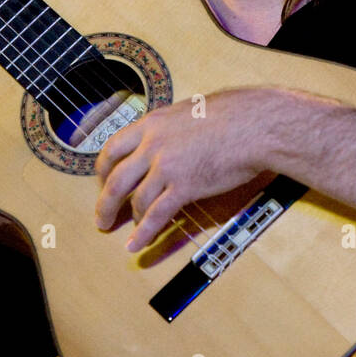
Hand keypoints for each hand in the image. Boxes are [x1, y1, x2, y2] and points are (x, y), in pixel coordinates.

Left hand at [94, 87, 279, 250]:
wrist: (253, 124)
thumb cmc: (230, 115)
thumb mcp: (187, 112)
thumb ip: (168, 129)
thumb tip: (164, 140)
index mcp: (151, 124)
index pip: (112, 149)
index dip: (103, 172)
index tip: (104, 184)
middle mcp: (152, 144)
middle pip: (115, 179)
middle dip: (105, 203)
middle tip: (102, 217)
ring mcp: (166, 166)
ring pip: (135, 200)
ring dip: (126, 220)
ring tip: (126, 233)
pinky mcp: (184, 186)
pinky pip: (156, 215)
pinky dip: (144, 233)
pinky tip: (137, 244)